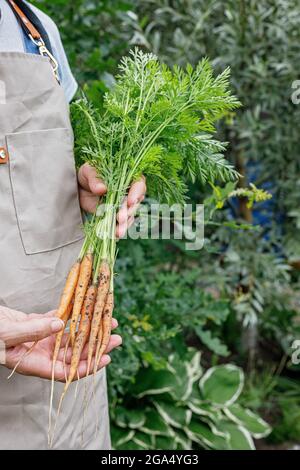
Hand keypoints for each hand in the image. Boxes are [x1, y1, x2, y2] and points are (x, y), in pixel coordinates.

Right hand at [0, 306, 121, 380]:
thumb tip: (61, 327)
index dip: (87, 366)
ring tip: (107, 319)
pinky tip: (86, 308)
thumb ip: (33, 331)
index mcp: (34, 362)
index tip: (106, 356)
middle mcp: (40, 352)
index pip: (66, 371)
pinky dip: (72, 314)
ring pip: (70, 335)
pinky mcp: (36, 323)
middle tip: (116, 335)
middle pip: (74, 352)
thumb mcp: (8, 333)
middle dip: (96, 344)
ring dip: (89, 328)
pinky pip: (58, 319)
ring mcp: (39, 337)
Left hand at [78, 163, 145, 237]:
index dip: (137, 193)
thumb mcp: (88, 172)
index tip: (130, 202)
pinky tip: (114, 235)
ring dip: (124, 224)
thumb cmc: (86, 175)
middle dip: (129, 212)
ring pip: (129, 216)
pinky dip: (117, 230)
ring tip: (118, 232)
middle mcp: (129, 192)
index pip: (139, 184)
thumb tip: (102, 189)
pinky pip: (120, 224)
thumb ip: (95, 179)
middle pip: (135, 203)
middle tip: (120, 218)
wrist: (79, 188)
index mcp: (127, 177)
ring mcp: (123, 205)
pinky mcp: (116, 216)